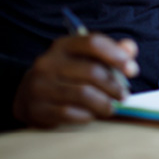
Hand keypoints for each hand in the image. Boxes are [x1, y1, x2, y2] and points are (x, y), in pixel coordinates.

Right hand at [12, 34, 138, 127]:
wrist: (27, 95)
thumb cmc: (65, 74)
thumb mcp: (84, 57)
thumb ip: (110, 51)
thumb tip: (130, 49)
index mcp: (63, 45)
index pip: (93, 43)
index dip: (116, 55)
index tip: (132, 70)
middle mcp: (49, 62)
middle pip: (91, 72)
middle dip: (114, 85)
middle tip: (124, 95)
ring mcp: (40, 85)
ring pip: (83, 94)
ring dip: (104, 103)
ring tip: (112, 107)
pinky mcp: (37, 108)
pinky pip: (69, 113)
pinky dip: (87, 115)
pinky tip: (92, 115)